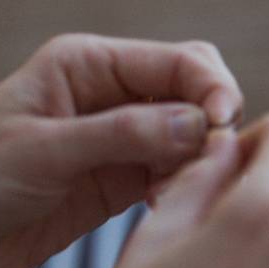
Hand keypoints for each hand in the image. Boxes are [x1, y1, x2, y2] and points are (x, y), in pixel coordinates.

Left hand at [0, 34, 242, 267]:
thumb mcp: (45, 152)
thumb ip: (124, 135)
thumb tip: (200, 125)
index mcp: (87, 66)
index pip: (178, 61)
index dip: (211, 89)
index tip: (223, 126)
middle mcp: (111, 96)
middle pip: (196, 92)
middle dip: (215, 122)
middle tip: (215, 161)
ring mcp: (123, 139)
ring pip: (194, 137)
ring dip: (203, 161)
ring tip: (183, 191)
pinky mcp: (126, 181)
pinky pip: (179, 174)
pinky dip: (187, 187)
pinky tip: (169, 206)